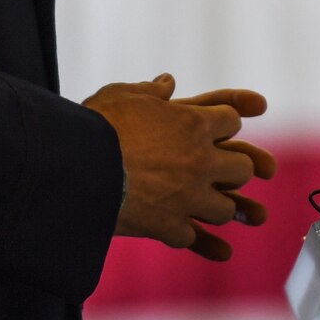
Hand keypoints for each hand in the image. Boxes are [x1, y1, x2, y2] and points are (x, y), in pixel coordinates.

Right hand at [84, 74, 276, 260]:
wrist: (76, 166)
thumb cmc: (98, 124)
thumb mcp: (123, 95)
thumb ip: (150, 91)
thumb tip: (167, 82)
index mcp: (194, 123)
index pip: (230, 121)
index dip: (224, 123)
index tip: (217, 127)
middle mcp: (200, 160)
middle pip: (242, 168)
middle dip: (236, 169)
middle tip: (224, 171)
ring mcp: (188, 196)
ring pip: (225, 209)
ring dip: (218, 207)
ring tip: (206, 205)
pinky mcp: (169, 226)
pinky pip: (190, 236)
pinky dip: (187, 236)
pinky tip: (181, 234)